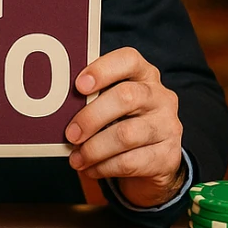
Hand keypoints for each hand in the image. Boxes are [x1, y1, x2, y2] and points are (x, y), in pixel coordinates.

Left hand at [64, 47, 184, 208]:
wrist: (154, 162)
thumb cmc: (123, 123)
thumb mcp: (112, 104)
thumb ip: (94, 98)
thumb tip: (59, 107)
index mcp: (144, 75)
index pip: (129, 60)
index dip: (102, 69)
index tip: (78, 85)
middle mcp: (161, 97)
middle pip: (125, 97)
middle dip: (91, 117)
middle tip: (70, 134)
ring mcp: (168, 126)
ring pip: (126, 134)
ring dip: (94, 149)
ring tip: (76, 158)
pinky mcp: (168, 156)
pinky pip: (130, 162)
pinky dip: (104, 167)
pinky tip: (90, 168)